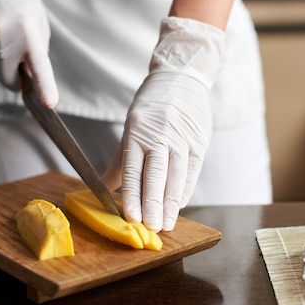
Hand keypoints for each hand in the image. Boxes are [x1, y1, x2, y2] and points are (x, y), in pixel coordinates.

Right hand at [0, 0, 57, 107]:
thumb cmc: (25, 6)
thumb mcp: (40, 27)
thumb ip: (37, 54)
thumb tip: (31, 80)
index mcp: (28, 34)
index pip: (38, 66)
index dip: (44, 86)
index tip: (49, 104)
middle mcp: (4, 39)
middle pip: (9, 81)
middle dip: (17, 79)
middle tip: (24, 62)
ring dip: (6, 67)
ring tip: (10, 41)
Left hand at [103, 17, 225, 230]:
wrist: (182, 76)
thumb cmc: (153, 102)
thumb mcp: (131, 124)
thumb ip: (121, 160)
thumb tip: (104, 188)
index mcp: (139, 130)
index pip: (134, 169)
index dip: (133, 195)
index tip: (131, 217)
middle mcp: (162, 135)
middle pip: (157, 176)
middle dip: (154, 205)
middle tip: (152, 228)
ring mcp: (183, 138)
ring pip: (177, 177)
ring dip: (172, 204)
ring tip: (167, 223)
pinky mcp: (200, 141)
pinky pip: (192, 172)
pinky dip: (185, 190)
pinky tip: (179, 205)